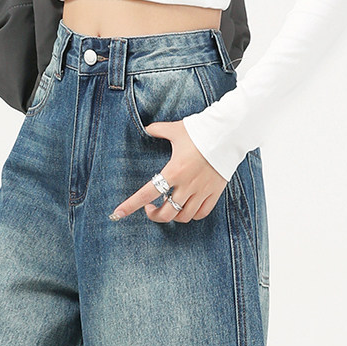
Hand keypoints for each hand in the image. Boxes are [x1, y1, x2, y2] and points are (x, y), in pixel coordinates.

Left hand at [110, 120, 228, 223]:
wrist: (229, 134)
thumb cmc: (201, 131)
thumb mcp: (176, 129)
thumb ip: (158, 130)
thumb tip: (147, 128)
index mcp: (173, 171)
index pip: (146, 193)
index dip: (130, 205)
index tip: (117, 214)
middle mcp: (187, 185)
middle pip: (166, 213)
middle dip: (154, 215)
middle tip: (151, 208)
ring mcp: (201, 191)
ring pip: (183, 217)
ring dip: (172, 216)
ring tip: (169, 205)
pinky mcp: (214, 193)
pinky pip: (201, 213)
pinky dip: (191, 215)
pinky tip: (186, 207)